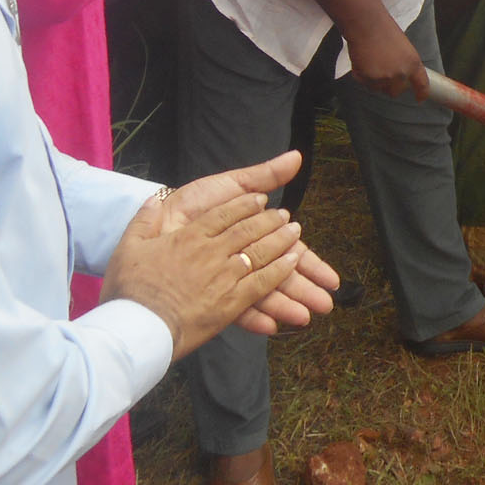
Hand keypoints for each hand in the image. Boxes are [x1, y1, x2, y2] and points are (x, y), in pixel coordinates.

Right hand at [101, 190, 304, 358]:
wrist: (134, 329)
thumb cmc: (128, 290)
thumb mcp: (129, 246)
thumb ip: (145, 218)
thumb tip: (155, 197)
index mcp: (188, 237)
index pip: (223, 214)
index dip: (244, 205)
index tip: (259, 199)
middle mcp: (211, 253)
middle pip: (247, 231)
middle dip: (269, 220)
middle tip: (285, 215)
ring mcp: (223, 278)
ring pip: (259, 253)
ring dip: (280, 240)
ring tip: (295, 232)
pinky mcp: (230, 304)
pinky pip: (262, 283)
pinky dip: (279, 271)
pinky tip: (292, 263)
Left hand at [150, 151, 339, 333]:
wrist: (153, 220)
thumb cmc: (191, 204)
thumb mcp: (231, 186)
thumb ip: (265, 175)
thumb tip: (298, 156)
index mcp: (253, 239)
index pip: (288, 253)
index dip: (310, 265)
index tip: (331, 280)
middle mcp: (243, 262)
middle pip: (280, 276)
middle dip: (304, 290)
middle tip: (327, 304)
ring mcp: (226, 280)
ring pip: (262, 293)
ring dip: (285, 305)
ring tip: (306, 317)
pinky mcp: (206, 295)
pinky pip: (233, 309)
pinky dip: (253, 317)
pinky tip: (272, 327)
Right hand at [343, 18, 429, 98]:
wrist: (367, 24)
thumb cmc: (383, 30)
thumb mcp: (403, 47)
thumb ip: (404, 64)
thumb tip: (400, 76)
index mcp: (413, 63)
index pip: (422, 84)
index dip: (422, 93)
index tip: (420, 98)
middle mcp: (401, 74)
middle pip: (395, 91)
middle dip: (389, 85)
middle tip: (381, 71)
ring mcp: (385, 78)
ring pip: (378, 88)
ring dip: (373, 79)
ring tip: (370, 60)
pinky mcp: (370, 79)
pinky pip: (364, 83)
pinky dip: (361, 75)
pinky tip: (362, 60)